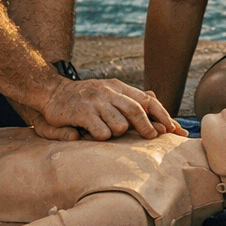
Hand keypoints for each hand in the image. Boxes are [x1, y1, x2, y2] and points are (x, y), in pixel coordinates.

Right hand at [33, 77, 183, 140]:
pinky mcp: (82, 113)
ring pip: (120, 123)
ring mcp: (96, 102)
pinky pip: (100, 131)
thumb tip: (156, 100)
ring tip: (112, 133)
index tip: (174, 129)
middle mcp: (109, 92)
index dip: (162, 115)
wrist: (51, 92)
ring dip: (120, 132)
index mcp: (119, 87)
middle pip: (137, 110)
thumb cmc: (85, 98)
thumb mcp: (108, 91)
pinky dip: (102, 137)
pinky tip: (94, 135)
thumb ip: (129, 97)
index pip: (147, 100)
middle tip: (154, 138)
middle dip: (148, 126)